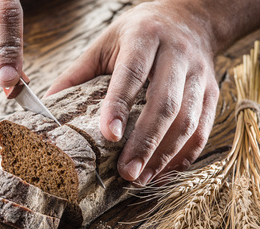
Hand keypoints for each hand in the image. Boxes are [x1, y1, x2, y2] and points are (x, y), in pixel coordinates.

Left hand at [45, 1, 219, 183]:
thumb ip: (78, 73)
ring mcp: (199, 74)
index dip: (120, 106)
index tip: (109, 136)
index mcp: (144, 38)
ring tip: (141, 179)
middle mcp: (176, 54)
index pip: (131, 74)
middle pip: (164, 103)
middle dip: (145, 142)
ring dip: (164, 155)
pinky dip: (184, 155)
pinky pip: (203, 128)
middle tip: (126, 173)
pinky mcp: (212, 92)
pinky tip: (164, 172)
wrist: (191, 18)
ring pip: (188, 120)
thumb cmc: (140, 34)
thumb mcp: (106, 43)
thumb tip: (47, 105)